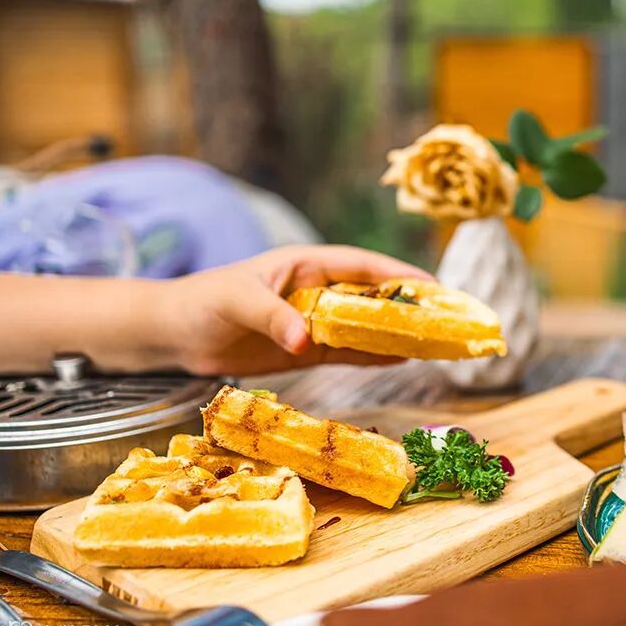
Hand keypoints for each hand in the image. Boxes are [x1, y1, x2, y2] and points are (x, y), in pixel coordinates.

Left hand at [161, 245, 432, 375]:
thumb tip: (306, 340)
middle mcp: (317, 291)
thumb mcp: (238, 302)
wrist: (174, 334)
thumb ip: (273, 317)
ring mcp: (315, 321)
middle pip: (374, 298)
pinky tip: (404, 360)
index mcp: (307, 266)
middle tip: (451, 319)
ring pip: (367, 327)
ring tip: (439, 343)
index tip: (434, 288)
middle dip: (411, 306)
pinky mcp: (307, 349)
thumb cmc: (203, 303)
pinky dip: (377, 356)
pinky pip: (350, 352)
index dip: (399, 276)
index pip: (363, 267)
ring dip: (400, 334)